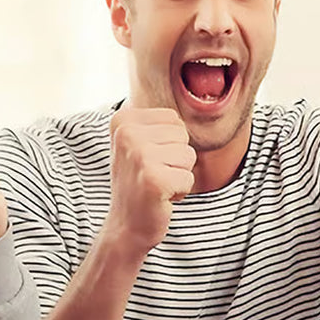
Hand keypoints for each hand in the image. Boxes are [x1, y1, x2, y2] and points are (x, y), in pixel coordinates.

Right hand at [103, 105, 195, 259]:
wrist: (126, 226)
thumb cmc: (139, 184)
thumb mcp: (138, 144)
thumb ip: (156, 122)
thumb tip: (196, 93)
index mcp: (123, 119)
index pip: (173, 119)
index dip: (170, 144)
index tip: (149, 160)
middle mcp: (127, 134)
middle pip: (183, 136)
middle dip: (176, 160)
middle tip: (153, 175)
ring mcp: (139, 156)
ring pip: (189, 156)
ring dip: (179, 175)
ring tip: (157, 185)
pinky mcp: (154, 179)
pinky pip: (189, 179)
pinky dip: (180, 192)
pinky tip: (160, 197)